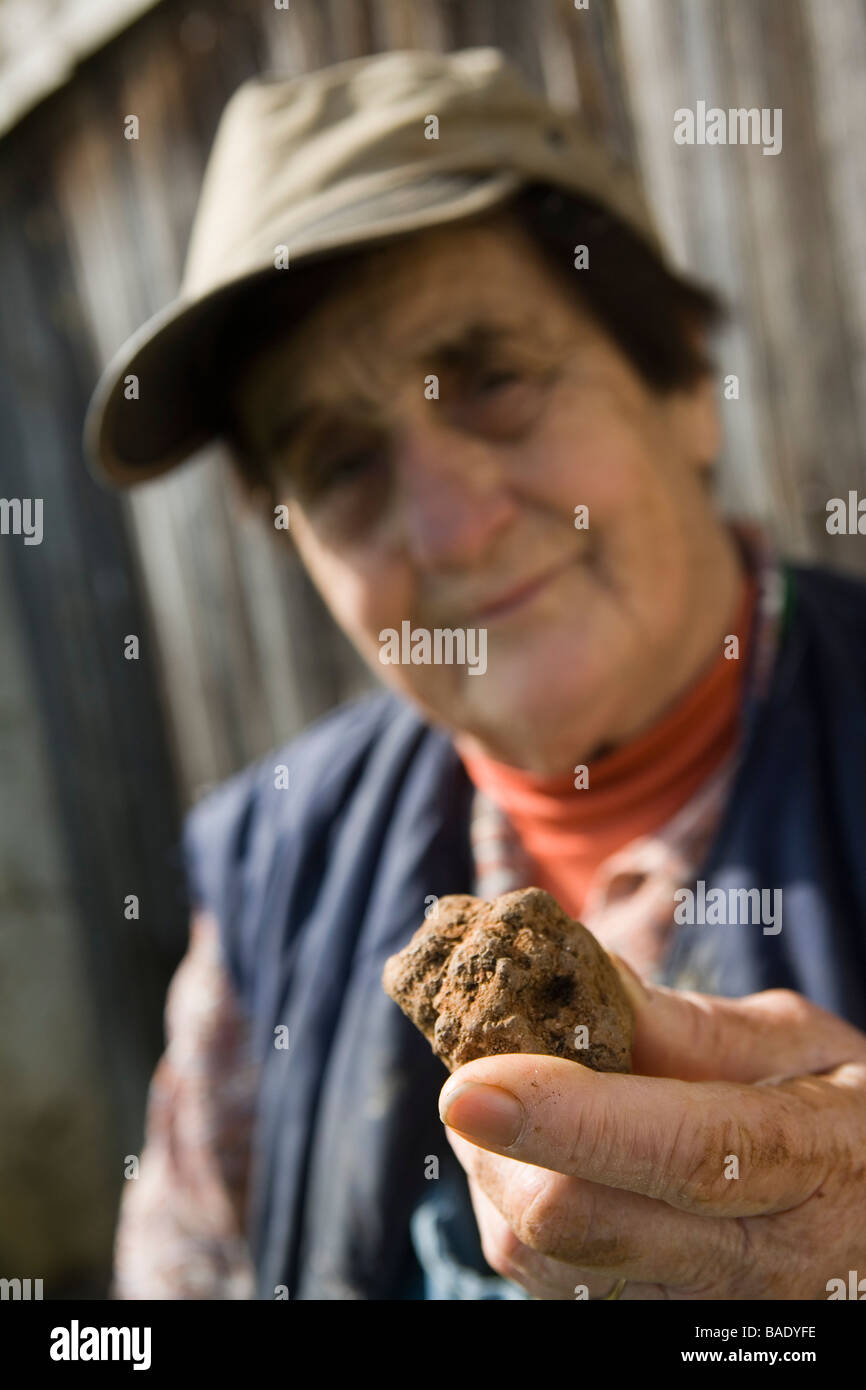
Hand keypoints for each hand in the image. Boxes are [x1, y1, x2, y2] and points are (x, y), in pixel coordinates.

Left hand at [439, 960, 865, 1298]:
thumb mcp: (802, 1048)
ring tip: (523, 1104)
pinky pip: (545, 1283)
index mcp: (808, 1166)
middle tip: (477, 1064)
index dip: (566, 1118)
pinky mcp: (651, 1332)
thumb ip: (698, 1026)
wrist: (865, 1228)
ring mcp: (697, 1314)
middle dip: (499, 1141)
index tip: (470, 1084)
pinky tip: (540, 1159)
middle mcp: (755, 1264)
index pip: (679, 1151)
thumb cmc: (837, 1113)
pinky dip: (512, 1211)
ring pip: (543, 1263)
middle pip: (583, 1226)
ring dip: (496, 1172)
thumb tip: (587, 985)